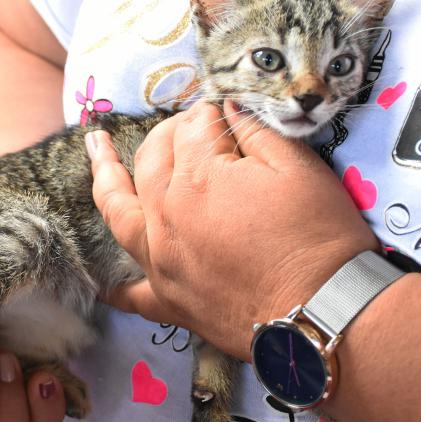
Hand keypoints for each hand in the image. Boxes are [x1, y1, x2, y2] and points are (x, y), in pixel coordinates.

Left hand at [87, 100, 378, 359]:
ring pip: (120, 211)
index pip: (192, 128)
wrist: (324, 315)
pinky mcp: (169, 302)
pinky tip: (98, 279)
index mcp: (196, 178)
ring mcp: (160, 261)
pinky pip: (129, 294)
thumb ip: (256, 129)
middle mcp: (165, 217)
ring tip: (96, 150)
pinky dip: (113, 286)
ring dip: (106, 176)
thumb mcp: (299, 167)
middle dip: (169, 134)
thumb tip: (227, 106)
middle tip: (189, 128)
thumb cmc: (318, 238)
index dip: (212, 115)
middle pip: (152, 160)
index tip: (228, 114)